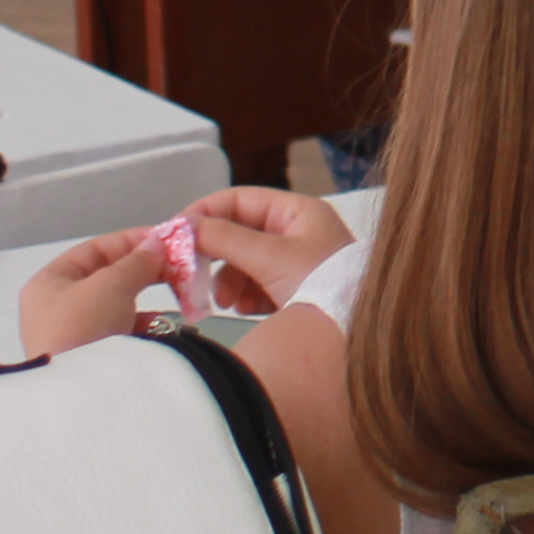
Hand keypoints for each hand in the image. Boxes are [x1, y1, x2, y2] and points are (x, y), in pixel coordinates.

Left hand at [19, 229, 167, 357]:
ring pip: (116, 306)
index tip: (165, 239)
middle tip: (178, 266)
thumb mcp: (112, 284)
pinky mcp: (90, 360)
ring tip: (177, 296)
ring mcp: (72, 336)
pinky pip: (121, 334)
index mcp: (48, 284)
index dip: (130, 241)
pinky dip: (143, 327)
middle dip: (143, 272)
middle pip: (106, 278)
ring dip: (145, 300)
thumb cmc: (85, 327)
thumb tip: (156, 245)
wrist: (79, 397)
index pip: (93, 250)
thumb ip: (137, 261)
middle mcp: (55, 308)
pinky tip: (164, 327)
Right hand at [181, 185, 357, 316]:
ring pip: (245, 263)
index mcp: (298, 213)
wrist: (355, 332)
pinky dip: (246, 297)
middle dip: (216, 257)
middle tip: (192, 273)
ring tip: (227, 302)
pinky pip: (257, 287)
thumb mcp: (271, 257)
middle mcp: (298, 233)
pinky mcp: (294, 291)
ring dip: (229, 282)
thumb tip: (187, 226)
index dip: (206, 213)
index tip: (179, 232)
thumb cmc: (326, 285)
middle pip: (239, 234)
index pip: (240, 200)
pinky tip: (245, 309)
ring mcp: (297, 263)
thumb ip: (226, 239)